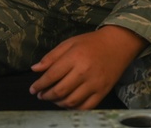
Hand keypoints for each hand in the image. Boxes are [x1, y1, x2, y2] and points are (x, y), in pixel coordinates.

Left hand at [29, 25, 145, 109]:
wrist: (118, 44)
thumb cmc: (91, 42)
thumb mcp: (69, 43)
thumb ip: (52, 57)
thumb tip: (34, 69)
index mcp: (74, 57)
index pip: (52, 75)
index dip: (39, 84)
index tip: (32, 89)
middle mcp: (84, 72)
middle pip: (60, 90)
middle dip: (47, 95)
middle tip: (41, 95)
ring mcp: (95, 84)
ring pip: (71, 101)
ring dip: (58, 103)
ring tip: (53, 99)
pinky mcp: (103, 92)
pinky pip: (86, 107)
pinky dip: (74, 108)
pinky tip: (67, 104)